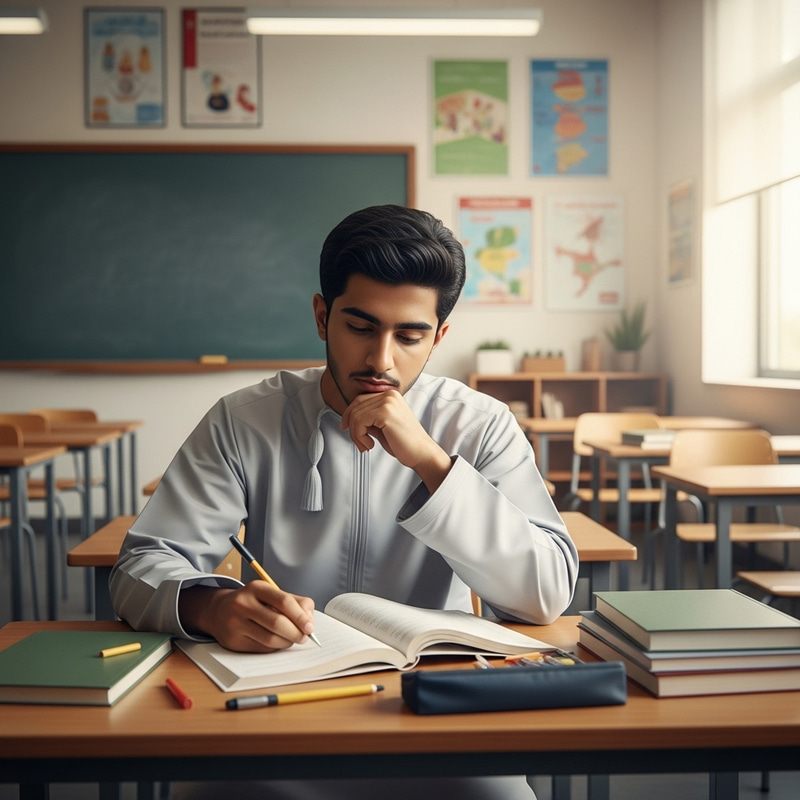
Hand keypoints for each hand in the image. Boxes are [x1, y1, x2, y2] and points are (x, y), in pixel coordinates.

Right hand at [179, 582, 315, 652]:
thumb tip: (309, 620)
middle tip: (304, 636)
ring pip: (271, 639)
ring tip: (291, 639)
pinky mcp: (233, 641)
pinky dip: (275, 647)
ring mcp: (235, 623)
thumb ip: (295, 602)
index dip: (300, 616)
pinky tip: (277, 642)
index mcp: (256, 588)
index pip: (284, 602)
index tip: (310, 627)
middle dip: (296, 633)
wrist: (219, 611)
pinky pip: (262, 648)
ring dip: (287, 642)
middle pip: (278, 623)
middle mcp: (243, 603)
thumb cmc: (252, 602)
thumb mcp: (271, 594)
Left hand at [340, 389, 452, 491]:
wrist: (421, 453)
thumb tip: (348, 418)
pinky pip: (359, 422)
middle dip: (352, 426)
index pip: (360, 399)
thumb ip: (369, 418)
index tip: (346, 428)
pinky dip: (359, 436)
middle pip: (355, 406)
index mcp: (390, 395)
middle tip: (360, 442)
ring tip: (366, 445)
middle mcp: (389, 395)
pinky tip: (370, 445)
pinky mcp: (385, 412)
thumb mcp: (382, 426)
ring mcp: (387, 402)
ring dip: (355, 434)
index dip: (349, 414)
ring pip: (355, 415)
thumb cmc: (404, 443)